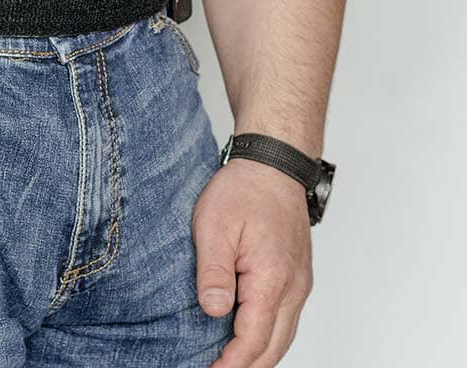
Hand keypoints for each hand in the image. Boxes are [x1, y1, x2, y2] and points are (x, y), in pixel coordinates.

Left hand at [193, 157, 313, 367]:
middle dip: (247, 366)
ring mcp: (299, 283)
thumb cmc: (242, 190)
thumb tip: (214, 312)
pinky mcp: (297, 276)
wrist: (273, 165)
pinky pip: (285, 318)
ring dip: (258, 354)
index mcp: (272, 278)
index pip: (254, 338)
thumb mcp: (213, 227)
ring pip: (283, 335)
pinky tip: (245, 338)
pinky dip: (266, 336)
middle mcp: (294, 287)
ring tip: (227, 364)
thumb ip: (214, 272)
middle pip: (274, 346)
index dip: (232, 364)